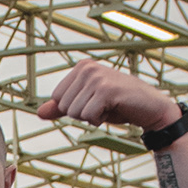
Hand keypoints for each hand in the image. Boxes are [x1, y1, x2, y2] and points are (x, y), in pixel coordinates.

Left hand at [37, 60, 178, 133]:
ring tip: (109, 107)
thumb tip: (39, 113)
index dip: (74, 108)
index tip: (93, 102)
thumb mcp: (87, 104)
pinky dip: (99, 120)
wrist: (148, 107)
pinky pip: (88, 116)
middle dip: (82, 114)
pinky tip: (114, 109)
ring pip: (75, 113)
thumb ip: (62, 107)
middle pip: (65, 107)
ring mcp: (97, 77)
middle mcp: (87, 68)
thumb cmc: (118, 104)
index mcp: (81, 67)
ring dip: (92, 117)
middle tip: (103, 106)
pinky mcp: (107, 90)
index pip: (58, 99)